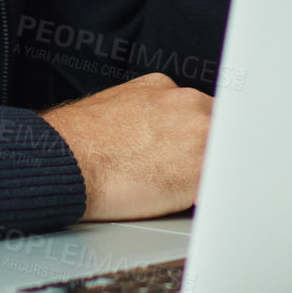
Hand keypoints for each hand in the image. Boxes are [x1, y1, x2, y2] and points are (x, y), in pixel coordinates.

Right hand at [39, 72, 212, 219]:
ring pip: (224, 158)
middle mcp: (188, 103)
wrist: (68, 160)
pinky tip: (185, 204)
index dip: (197, 134)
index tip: (189, 149)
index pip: (200, 110)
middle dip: (208, 151)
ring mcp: (199, 135)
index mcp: (167, 88)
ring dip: (209, 173)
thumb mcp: (121, 105)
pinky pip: (221, 187)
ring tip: (176, 189)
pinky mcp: (200, 171)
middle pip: (219, 130)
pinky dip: (210, 198)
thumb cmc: (84, 142)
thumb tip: (161, 130)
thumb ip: (154, 110)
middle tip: (182, 172)